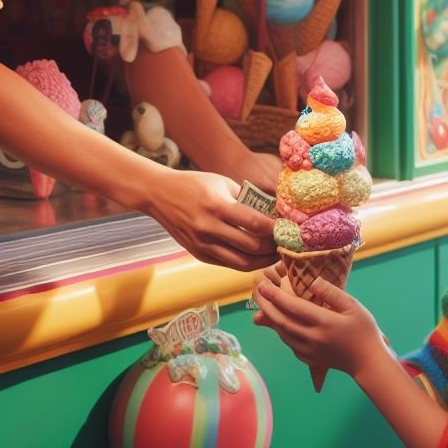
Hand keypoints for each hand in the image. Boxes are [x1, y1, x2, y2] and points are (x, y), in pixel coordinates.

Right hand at [140, 169, 275, 270]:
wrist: (159, 195)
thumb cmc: (194, 184)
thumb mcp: (222, 183)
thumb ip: (245, 199)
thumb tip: (272, 212)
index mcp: (217, 206)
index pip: (254, 223)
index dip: (275, 229)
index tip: (287, 228)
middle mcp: (209, 228)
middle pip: (251, 246)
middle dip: (273, 247)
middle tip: (286, 244)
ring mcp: (202, 244)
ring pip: (241, 262)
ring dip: (262, 261)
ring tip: (275, 255)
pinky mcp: (198, 254)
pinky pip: (227, 264)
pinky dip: (245, 263)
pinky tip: (256, 257)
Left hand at [252, 275, 386, 379]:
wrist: (368, 362)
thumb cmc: (363, 330)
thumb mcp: (353, 306)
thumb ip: (332, 293)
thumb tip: (312, 282)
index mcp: (323, 322)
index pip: (293, 307)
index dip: (275, 296)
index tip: (263, 285)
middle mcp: (312, 338)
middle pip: (281, 321)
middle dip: (266, 305)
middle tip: (255, 291)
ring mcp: (308, 351)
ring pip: (282, 333)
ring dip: (270, 318)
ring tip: (262, 304)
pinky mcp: (308, 359)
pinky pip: (289, 343)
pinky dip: (280, 331)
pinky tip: (278, 322)